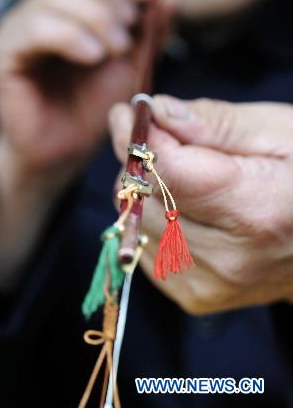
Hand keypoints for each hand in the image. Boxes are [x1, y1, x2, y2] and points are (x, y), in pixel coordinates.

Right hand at [0, 0, 170, 289]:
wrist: (63, 151)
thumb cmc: (94, 106)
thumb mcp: (133, 63)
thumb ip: (149, 30)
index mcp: (66, 4)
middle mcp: (38, 8)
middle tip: (128, 33)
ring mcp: (17, 28)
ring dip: (95, 17)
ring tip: (114, 50)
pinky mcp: (4, 53)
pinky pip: (34, 27)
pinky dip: (71, 36)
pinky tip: (93, 57)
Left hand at [109, 96, 292, 314]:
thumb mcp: (277, 132)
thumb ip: (214, 122)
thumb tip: (158, 111)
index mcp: (257, 211)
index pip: (167, 174)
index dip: (139, 139)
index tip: (130, 113)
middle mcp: (228, 259)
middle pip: (144, 198)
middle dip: (141, 160)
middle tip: (162, 137)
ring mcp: (208, 284)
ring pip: (137, 221)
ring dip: (146, 189)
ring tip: (185, 174)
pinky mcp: (194, 296)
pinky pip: (145, 243)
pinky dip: (154, 216)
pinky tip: (186, 205)